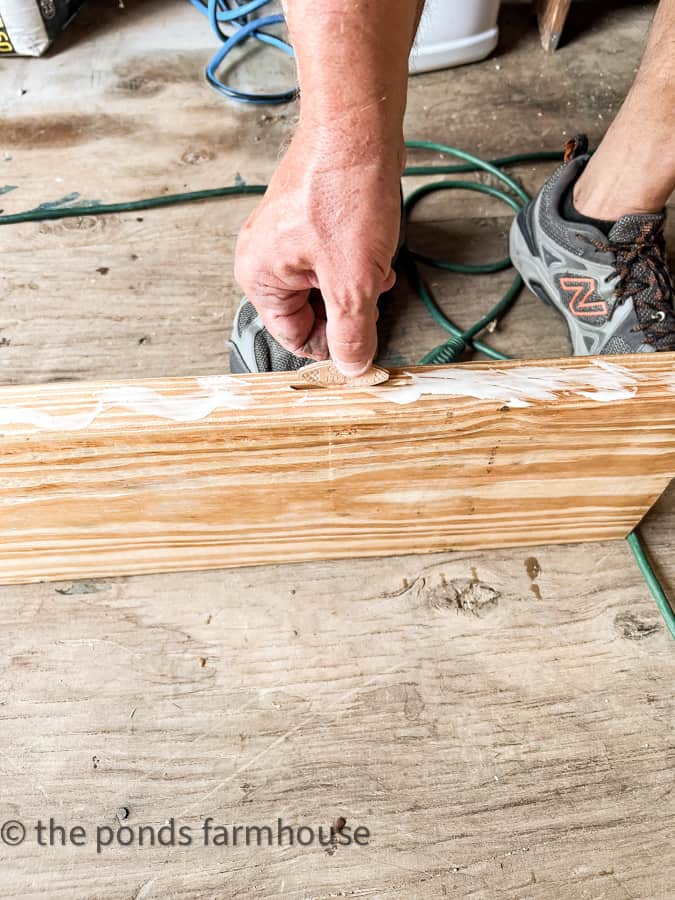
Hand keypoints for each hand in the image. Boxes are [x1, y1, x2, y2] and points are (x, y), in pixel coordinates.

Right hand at [234, 125, 402, 375]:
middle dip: (347, 309)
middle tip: (372, 295)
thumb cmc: (344, 191)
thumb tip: (353, 368)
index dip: (332, 346)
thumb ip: (352, 333)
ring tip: (374, 266)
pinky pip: (330, 258)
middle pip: (309, 312)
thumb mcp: (353, 282)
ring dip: (355, 285)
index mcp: (259, 277)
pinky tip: (373, 249)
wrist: (357, 126)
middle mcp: (263, 256)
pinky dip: (354, 262)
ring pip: (324, 285)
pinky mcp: (306, 218)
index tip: (363, 347)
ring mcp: (284, 235)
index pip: (293, 337)